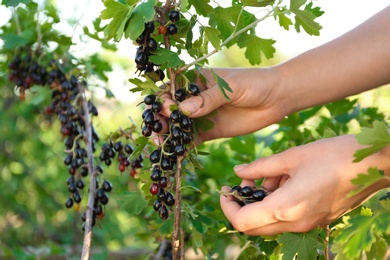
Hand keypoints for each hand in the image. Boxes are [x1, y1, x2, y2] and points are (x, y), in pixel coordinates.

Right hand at [159, 68, 285, 142]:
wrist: (277, 99)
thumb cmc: (254, 83)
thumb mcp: (231, 87)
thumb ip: (208, 98)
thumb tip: (183, 109)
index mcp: (196, 80)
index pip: (172, 89)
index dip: (164, 99)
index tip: (166, 109)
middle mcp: (195, 98)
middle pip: (170, 109)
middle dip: (161, 120)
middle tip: (158, 131)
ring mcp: (201, 116)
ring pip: (177, 126)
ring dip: (168, 135)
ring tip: (162, 145)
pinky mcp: (210, 131)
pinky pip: (192, 140)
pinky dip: (183, 147)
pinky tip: (177, 155)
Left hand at [220, 135, 389, 235]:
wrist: (373, 165)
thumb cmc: (333, 156)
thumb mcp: (291, 157)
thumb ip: (261, 167)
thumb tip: (238, 171)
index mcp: (286, 208)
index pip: (241, 221)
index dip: (227, 206)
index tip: (225, 189)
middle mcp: (296, 223)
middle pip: (254, 225)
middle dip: (243, 203)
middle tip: (247, 179)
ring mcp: (307, 225)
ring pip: (270, 221)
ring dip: (261, 201)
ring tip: (271, 173)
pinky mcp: (316, 220)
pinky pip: (287, 218)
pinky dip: (277, 202)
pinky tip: (286, 179)